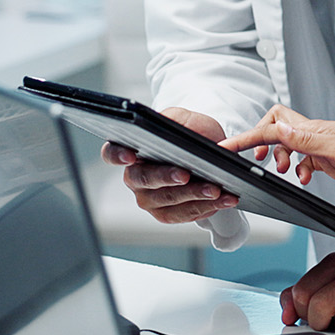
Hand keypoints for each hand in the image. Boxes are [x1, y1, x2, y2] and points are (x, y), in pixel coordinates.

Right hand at [100, 107, 238, 222]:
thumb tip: (174, 130)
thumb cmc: (190, 132)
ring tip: (216, 190)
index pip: (111, 153)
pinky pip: (183, 215)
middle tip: (186, 175)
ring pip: (167, 202)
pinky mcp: (167, 213)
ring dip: (193, 197)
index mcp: (131, 150)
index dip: (117, 155)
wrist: (209, 150)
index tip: (130, 156)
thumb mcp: (184, 119)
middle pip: (144, 180)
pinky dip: (205, 207)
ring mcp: (149, 199)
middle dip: (166, 178)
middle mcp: (134, 178)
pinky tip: (222, 200)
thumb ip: (176, 121)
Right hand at [222, 105, 334, 191]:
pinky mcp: (332, 160)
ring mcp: (324, 147)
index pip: (272, 127)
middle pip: (276, 128)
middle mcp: (317, 135)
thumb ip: (308, 140)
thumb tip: (277, 127)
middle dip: (259, 142)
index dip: (247, 137)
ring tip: (281, 172)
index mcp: (316, 129)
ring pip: (288, 145)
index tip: (226, 146)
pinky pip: (304, 160)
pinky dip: (297, 170)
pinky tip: (304, 180)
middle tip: (256, 161)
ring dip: (278, 158)